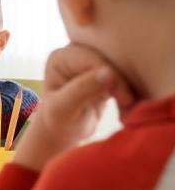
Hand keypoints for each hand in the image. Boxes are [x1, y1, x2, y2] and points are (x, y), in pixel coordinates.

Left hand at [14, 44, 135, 170]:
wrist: (64, 134)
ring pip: (123, 69)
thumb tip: (108, 73)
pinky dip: (131, 94)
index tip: (125, 99)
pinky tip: (128, 110)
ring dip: (130, 90)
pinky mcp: (107, 75)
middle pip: (112, 59)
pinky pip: (127, 79)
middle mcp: (78, 54)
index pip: (95, 59)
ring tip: (128, 110)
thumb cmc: (58, 121)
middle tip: (130, 105)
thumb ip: (81, 90)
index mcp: (63, 57)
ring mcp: (93, 63)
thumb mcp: (64, 108)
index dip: (114, 76)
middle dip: (125, 82)